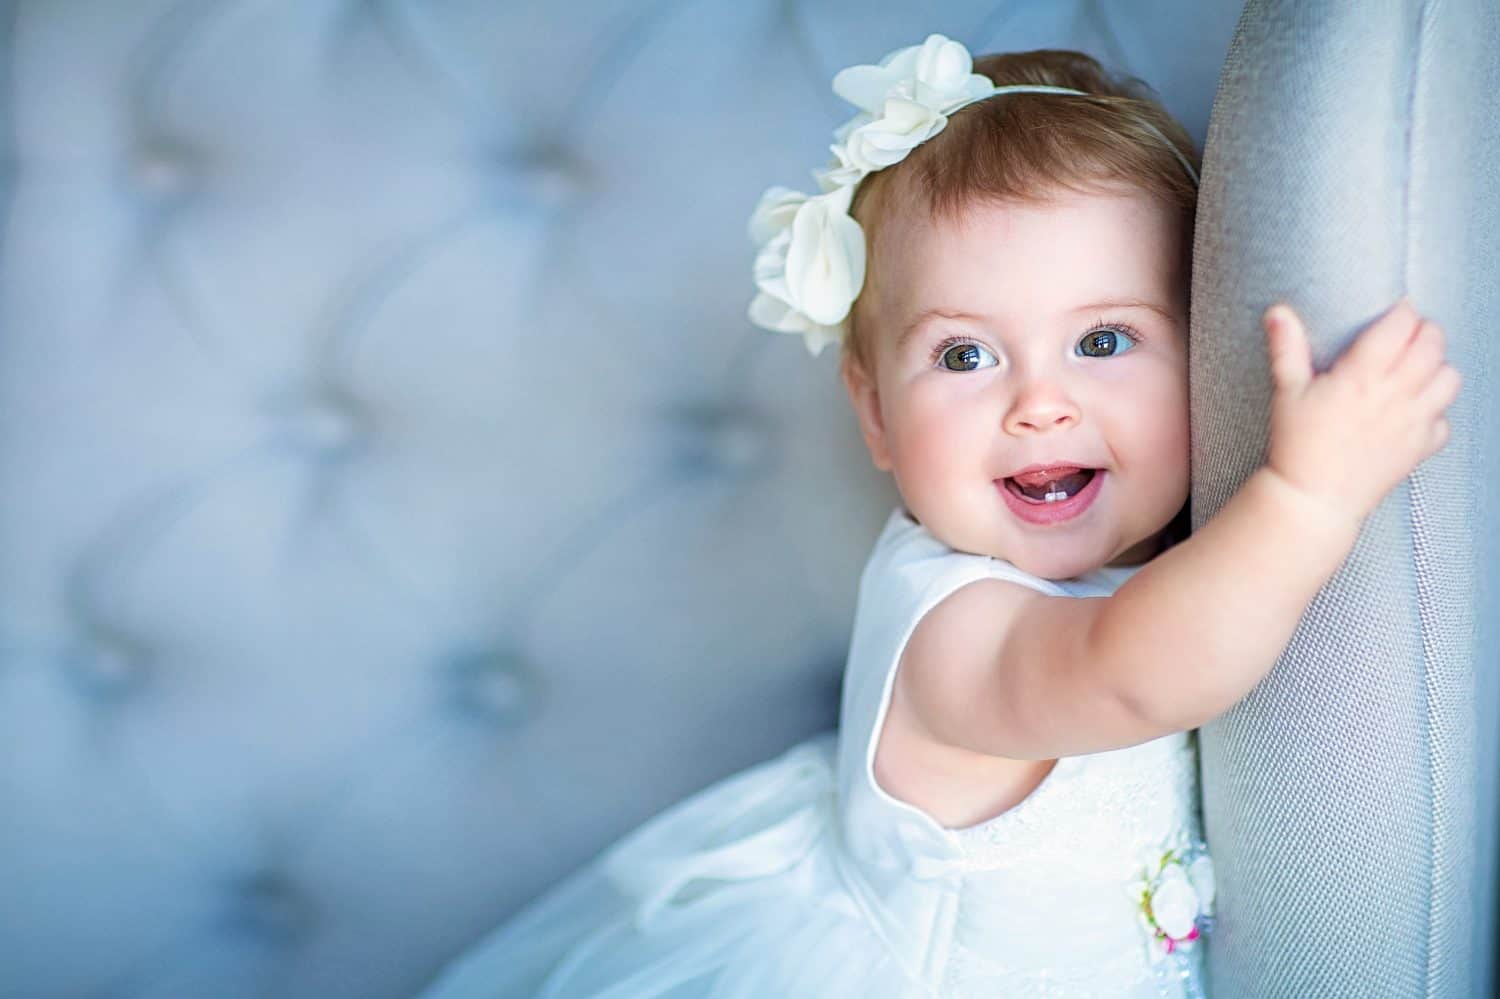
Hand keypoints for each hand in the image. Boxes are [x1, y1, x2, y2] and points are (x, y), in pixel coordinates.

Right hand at [1261, 297, 1460, 526]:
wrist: (1312, 499)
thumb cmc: (1297, 446)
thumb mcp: (1286, 393)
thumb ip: (1286, 348)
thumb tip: (1277, 312)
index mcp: (1361, 376)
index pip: (1401, 326)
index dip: (1402, 313)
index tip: (1395, 313)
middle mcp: (1394, 395)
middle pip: (1432, 345)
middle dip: (1425, 333)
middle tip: (1408, 336)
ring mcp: (1412, 422)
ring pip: (1449, 379)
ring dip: (1437, 368)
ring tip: (1417, 369)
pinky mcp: (1419, 448)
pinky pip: (1445, 421)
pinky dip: (1436, 413)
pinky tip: (1414, 412)